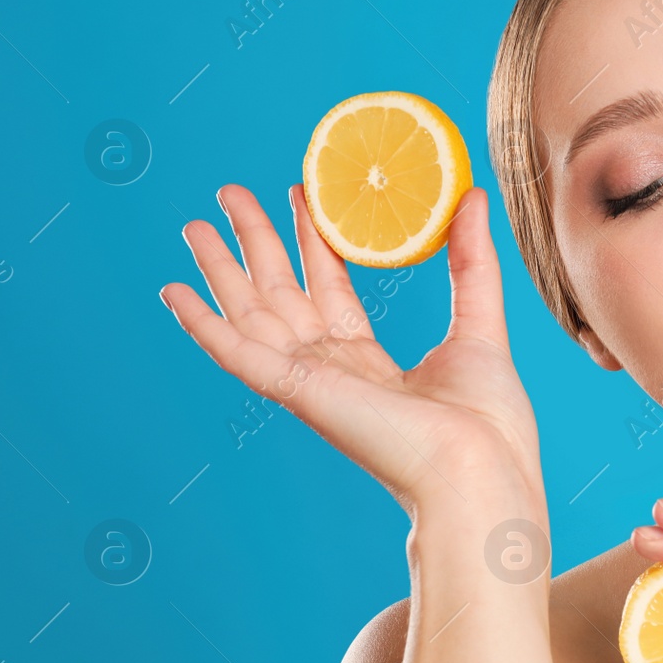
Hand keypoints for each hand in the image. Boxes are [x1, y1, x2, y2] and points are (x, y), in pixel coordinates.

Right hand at [160, 183, 543, 524]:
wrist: (480, 469)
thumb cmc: (488, 421)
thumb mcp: (481, 324)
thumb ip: (472, 261)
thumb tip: (473, 196)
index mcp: (372, 367)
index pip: (332, 291)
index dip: (314, 243)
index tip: (302, 195)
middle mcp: (333, 374)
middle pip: (282, 295)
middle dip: (255, 244)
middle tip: (230, 193)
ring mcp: (310, 383)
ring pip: (251, 316)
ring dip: (220, 271)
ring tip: (193, 224)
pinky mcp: (297, 392)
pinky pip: (237, 354)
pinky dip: (202, 324)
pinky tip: (175, 293)